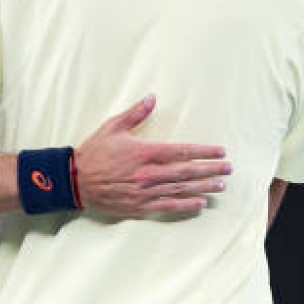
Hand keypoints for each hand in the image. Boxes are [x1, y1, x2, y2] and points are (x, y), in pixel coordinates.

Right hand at [74, 94, 231, 215]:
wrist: (75, 180)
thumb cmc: (94, 152)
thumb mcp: (112, 127)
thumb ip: (135, 113)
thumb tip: (152, 98)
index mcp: (144, 153)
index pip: (181, 152)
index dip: (203, 152)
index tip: (220, 152)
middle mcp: (148, 173)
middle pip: (186, 172)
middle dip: (210, 170)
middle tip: (228, 169)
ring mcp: (145, 191)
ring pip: (180, 189)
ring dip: (203, 187)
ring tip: (221, 186)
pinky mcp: (140, 206)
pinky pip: (167, 205)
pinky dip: (185, 204)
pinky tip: (200, 203)